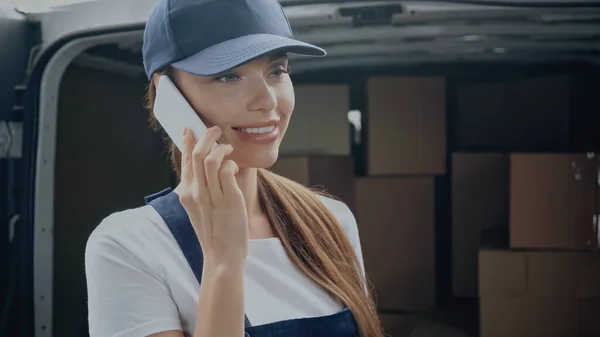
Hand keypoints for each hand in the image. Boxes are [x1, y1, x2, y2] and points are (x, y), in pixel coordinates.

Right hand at [178, 126, 248, 266]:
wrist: (222, 256)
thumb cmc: (214, 232)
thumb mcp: (199, 210)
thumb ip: (199, 190)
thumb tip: (204, 169)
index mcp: (187, 194)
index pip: (185, 161)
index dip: (187, 141)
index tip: (190, 128)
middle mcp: (196, 193)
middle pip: (196, 154)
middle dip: (206, 136)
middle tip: (215, 129)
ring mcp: (212, 196)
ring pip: (210, 159)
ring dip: (221, 148)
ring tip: (228, 148)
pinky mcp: (230, 200)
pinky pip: (228, 170)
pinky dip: (232, 163)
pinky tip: (235, 167)